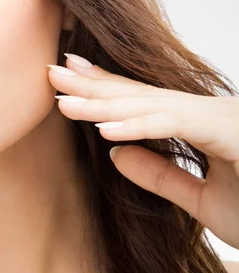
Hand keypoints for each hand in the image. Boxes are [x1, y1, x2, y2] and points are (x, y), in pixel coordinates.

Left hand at [47, 53, 238, 248]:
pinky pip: (178, 128)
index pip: (142, 103)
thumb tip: (115, 153)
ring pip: (151, 107)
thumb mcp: (201, 200)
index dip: (104, 90)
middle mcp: (207, 114)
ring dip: (104, 103)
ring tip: (61, 98)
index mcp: (198, 124)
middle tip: (51, 72)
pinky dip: (140, 127)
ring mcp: (221, 120)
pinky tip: (103, 128)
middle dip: (93, 87)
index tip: (68, 78)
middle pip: (140, 97)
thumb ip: (160, 175)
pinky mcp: (232, 133)